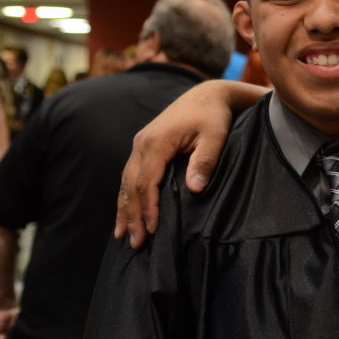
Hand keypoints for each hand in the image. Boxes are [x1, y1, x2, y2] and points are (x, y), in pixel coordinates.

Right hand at [115, 80, 244, 247]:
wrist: (207, 95)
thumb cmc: (213, 116)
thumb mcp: (215, 136)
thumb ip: (205, 160)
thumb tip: (195, 188)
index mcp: (157, 141)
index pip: (147, 181)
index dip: (148, 207)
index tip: (152, 230)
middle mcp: (142, 143)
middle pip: (131, 185)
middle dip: (133, 215)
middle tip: (136, 243)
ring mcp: (139, 144)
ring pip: (126, 181)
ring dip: (124, 209)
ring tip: (123, 235)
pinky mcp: (143, 146)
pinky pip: (129, 175)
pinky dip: (125, 196)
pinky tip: (124, 213)